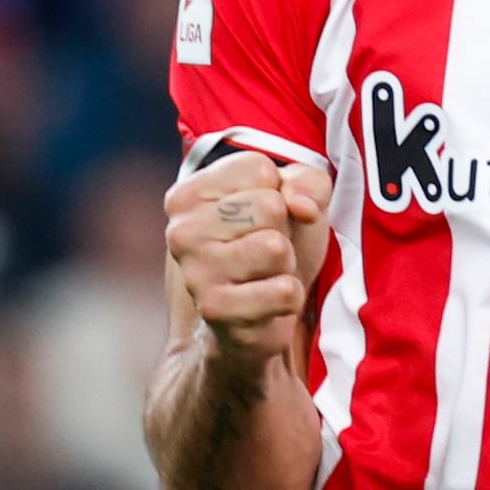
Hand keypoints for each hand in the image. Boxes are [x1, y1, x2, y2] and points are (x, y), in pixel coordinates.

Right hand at [168, 147, 331, 365]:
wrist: (256, 321)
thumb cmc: (270, 247)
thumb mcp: (294, 199)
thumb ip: (308, 182)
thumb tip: (302, 206)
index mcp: (188, 194)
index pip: (258, 168)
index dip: (277, 193)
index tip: (258, 218)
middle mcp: (181, 231)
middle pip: (269, 206)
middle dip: (281, 231)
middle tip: (261, 252)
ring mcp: (195, 272)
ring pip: (276, 248)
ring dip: (285, 266)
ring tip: (263, 275)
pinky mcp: (217, 310)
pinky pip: (284, 291)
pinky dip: (289, 299)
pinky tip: (265, 303)